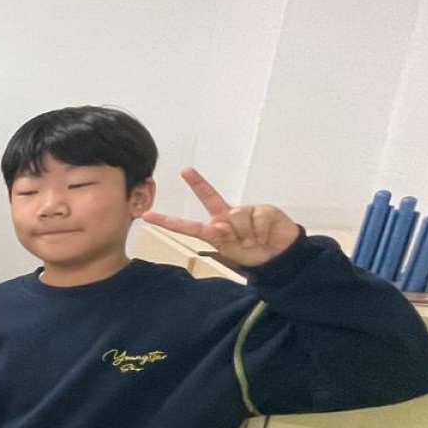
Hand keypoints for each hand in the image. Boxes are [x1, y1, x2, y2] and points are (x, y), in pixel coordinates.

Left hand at [142, 169, 301, 268]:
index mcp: (214, 228)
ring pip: (236, 217)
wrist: (280, 255)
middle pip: (209, 197)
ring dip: (247, 233)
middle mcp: (226, 216)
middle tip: (186, 171)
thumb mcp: (232, 251)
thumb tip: (221, 223)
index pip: (187, 225)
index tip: (147, 215)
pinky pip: (256, 219)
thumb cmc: (253, 252)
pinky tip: (265, 234)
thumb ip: (223, 239)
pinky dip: (261, 231)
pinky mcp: (263, 209)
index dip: (167, 221)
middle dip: (197, 183)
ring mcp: (245, 210)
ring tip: (255, 239)